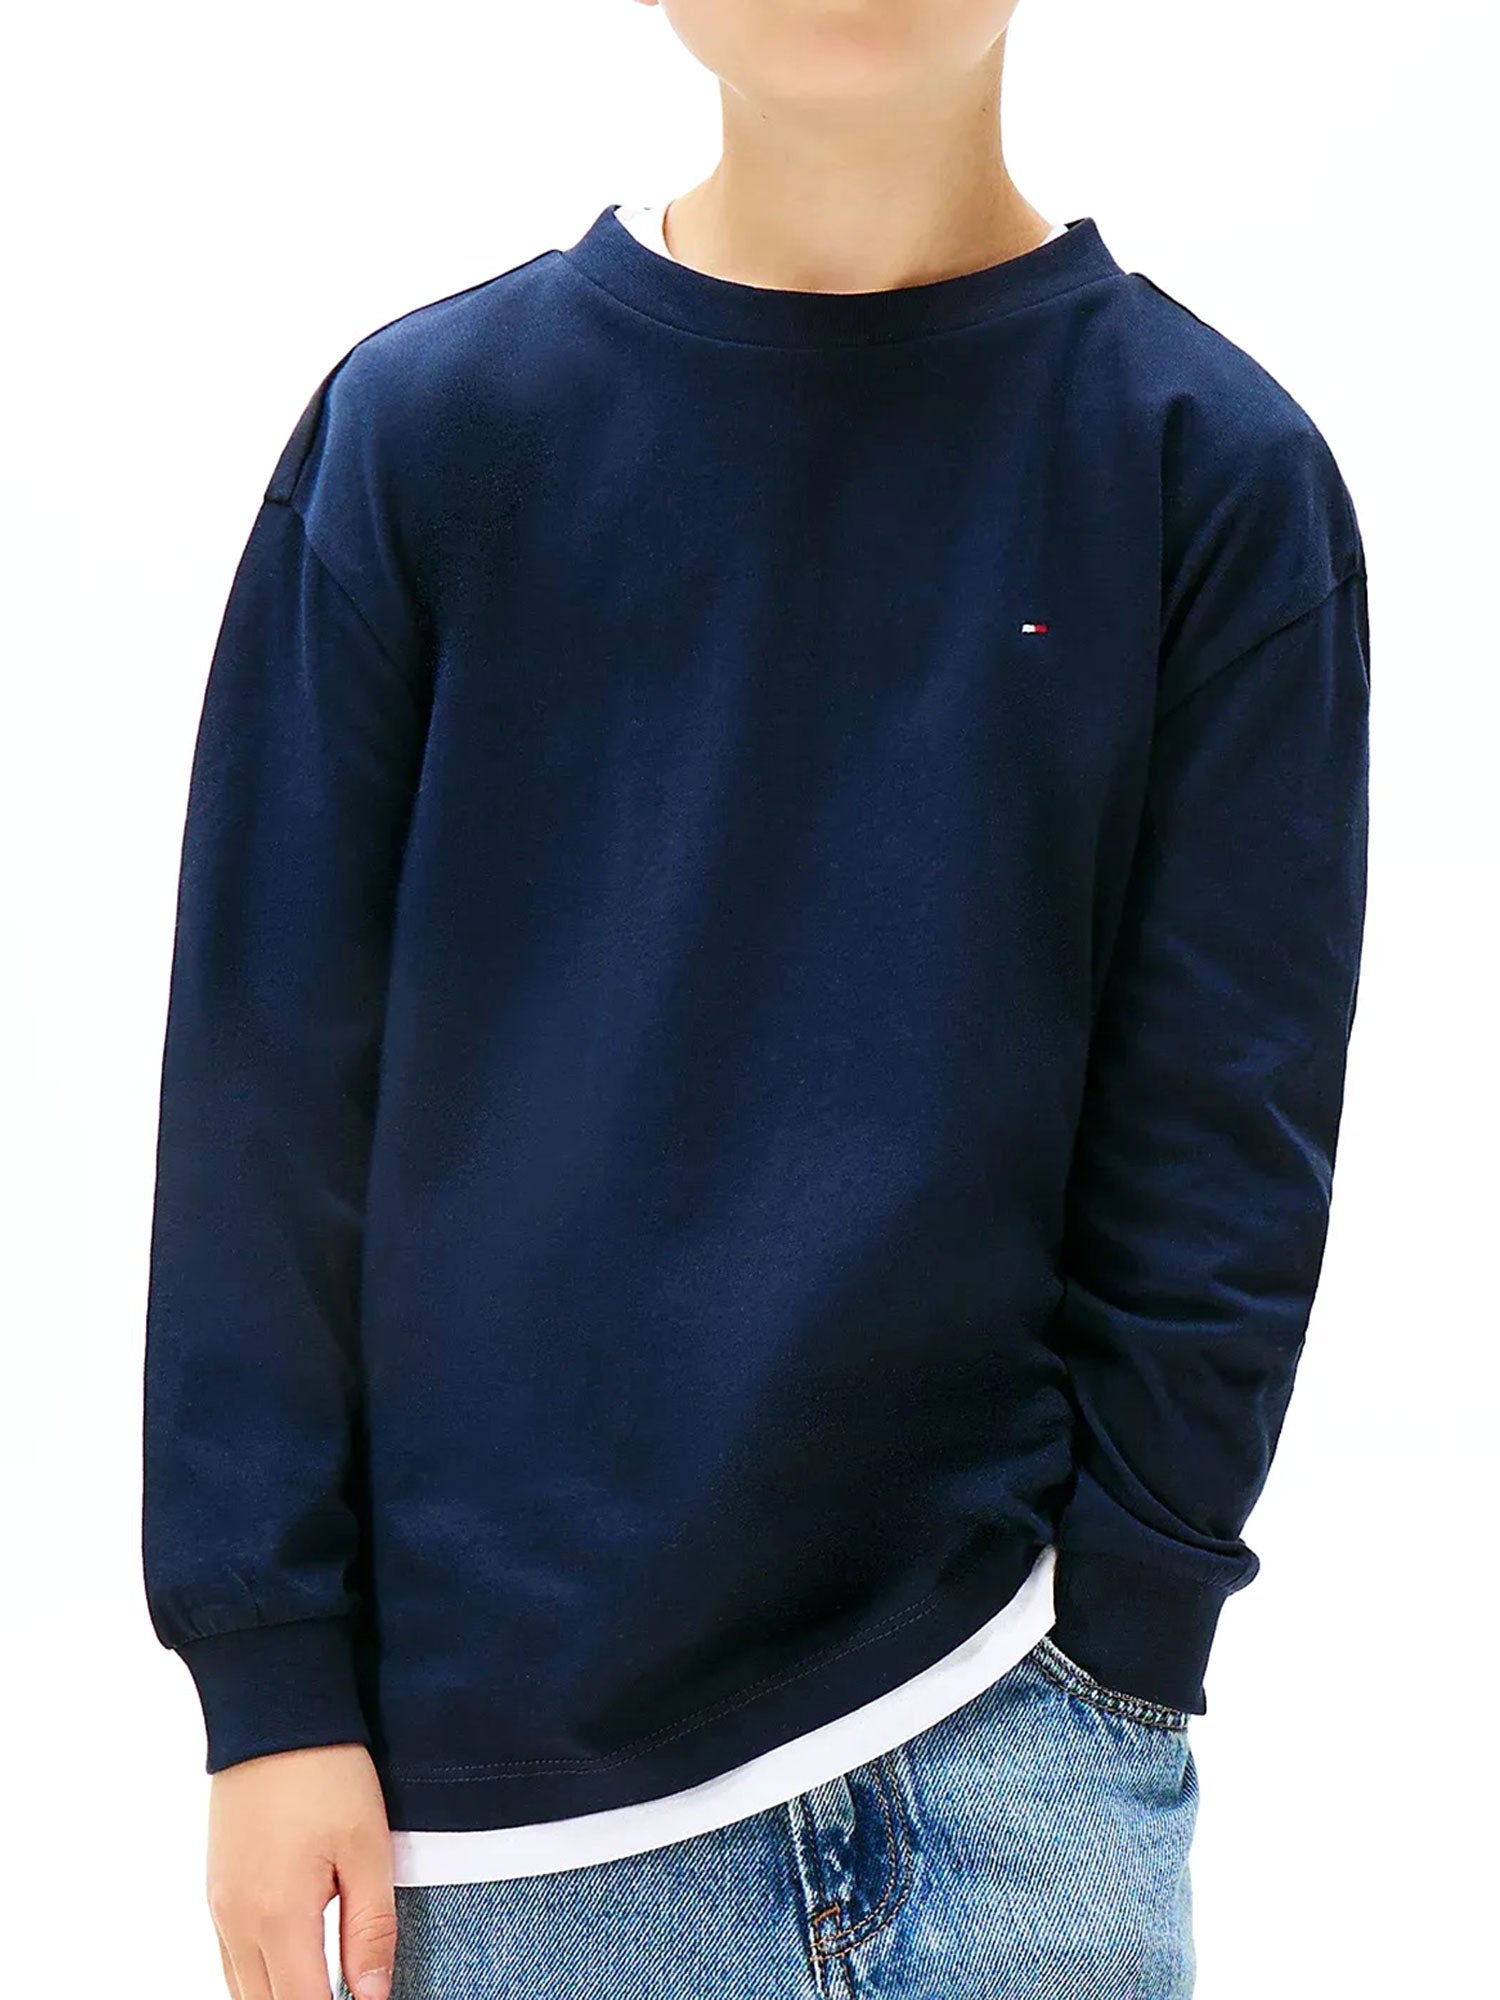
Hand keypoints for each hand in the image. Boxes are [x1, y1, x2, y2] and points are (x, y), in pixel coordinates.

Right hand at [207, 1742, 396, 1999]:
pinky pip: (231, 1960)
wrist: (272, 1710)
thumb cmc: (327, 1772)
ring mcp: (219, 1907)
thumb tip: (373, 1998)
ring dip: (281, 1997)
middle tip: (350, 1992)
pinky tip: (291, 1969)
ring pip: (243, 1989)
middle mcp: (237, 1923)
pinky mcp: (216, 1888)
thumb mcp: (367, 1847)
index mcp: (278, 1918)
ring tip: (324, 1984)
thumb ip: (370, 1930)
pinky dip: (259, 1978)